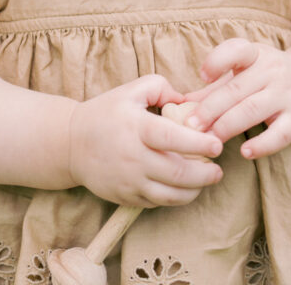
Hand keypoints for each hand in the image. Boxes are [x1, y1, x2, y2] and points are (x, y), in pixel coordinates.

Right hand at [68, 75, 222, 207]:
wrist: (71, 142)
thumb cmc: (106, 112)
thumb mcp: (130, 90)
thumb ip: (161, 88)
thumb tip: (187, 100)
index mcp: (136, 127)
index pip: (172, 137)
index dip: (198, 143)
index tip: (217, 145)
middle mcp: (133, 156)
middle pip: (177, 172)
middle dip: (205, 174)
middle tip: (218, 169)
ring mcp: (129, 180)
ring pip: (170, 194)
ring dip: (194, 190)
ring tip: (206, 180)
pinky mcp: (126, 197)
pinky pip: (157, 203)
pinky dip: (176, 198)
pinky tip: (185, 187)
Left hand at [184, 40, 290, 159]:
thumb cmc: (268, 78)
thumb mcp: (245, 72)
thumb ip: (215, 87)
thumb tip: (180, 104)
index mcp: (255, 54)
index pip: (236, 50)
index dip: (217, 61)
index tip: (202, 76)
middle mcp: (273, 70)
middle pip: (236, 89)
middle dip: (210, 109)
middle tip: (190, 126)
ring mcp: (288, 93)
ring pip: (253, 110)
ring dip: (227, 126)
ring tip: (208, 141)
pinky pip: (281, 133)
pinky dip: (263, 144)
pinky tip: (246, 152)